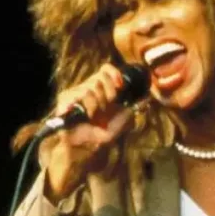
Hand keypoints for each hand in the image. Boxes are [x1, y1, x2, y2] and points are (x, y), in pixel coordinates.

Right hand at [40, 63, 136, 198]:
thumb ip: (135, 108)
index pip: (106, 69)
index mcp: (101, 90)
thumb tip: (148, 97)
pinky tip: (86, 115)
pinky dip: (88, 106)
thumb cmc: (102, 134)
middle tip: (106, 108)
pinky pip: (81, 94)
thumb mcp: (123, 120)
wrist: (85, 146)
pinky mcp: (65, 99)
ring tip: (94, 116)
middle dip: (108, 94)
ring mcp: (75, 92)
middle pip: (100, 77)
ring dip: (97, 104)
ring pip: (91, 86)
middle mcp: (87, 88)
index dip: (114, 73)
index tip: (120, 85)